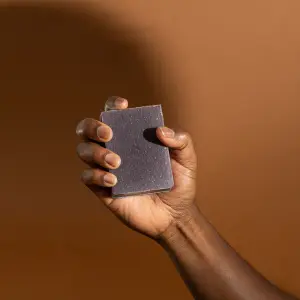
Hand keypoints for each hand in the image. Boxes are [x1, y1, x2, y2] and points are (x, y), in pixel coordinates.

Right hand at [76, 97, 196, 239]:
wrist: (174, 215)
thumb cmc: (179, 184)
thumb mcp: (187, 160)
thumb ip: (181, 141)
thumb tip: (161, 130)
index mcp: (133, 138)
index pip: (114, 115)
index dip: (113, 105)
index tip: (123, 106)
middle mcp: (116, 149)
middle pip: (89, 129)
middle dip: (93, 127)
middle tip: (109, 134)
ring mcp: (107, 169)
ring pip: (84, 150)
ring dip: (96, 152)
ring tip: (117, 162)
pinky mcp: (103, 189)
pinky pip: (87, 177)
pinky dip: (96, 175)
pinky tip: (115, 180)